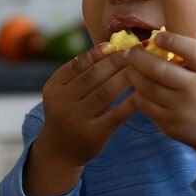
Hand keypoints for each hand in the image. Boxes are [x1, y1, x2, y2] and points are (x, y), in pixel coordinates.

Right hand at [38, 42, 137, 167]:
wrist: (60, 150)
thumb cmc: (68, 113)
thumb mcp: (64, 92)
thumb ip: (80, 73)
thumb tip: (110, 47)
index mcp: (53, 88)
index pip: (77, 65)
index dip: (97, 53)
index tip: (114, 44)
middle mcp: (62, 103)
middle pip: (92, 77)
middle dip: (114, 62)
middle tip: (132, 53)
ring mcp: (77, 119)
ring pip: (105, 93)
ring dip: (124, 78)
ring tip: (139, 68)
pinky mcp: (94, 134)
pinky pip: (116, 114)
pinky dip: (129, 102)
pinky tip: (141, 93)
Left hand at [112, 31, 195, 149]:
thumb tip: (175, 32)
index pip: (192, 50)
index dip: (172, 41)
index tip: (158, 37)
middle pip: (160, 69)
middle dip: (139, 57)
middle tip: (133, 52)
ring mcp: (182, 108)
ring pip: (147, 87)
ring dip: (134, 74)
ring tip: (131, 68)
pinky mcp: (170, 124)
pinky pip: (145, 105)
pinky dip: (138, 93)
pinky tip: (138, 87)